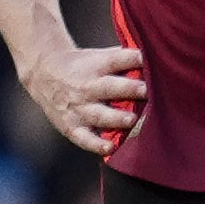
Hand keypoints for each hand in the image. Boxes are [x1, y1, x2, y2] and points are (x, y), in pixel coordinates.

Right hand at [18, 40, 145, 155]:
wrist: (43, 72)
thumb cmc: (85, 65)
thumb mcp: (101, 56)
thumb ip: (126, 60)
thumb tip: (161, 61)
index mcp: (98, 65)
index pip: (118, 59)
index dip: (135, 59)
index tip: (150, 60)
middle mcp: (87, 86)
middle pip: (110, 88)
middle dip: (129, 90)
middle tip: (147, 91)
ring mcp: (77, 107)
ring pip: (99, 114)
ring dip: (116, 118)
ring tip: (132, 120)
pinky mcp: (70, 125)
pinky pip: (83, 137)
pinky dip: (95, 144)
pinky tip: (110, 148)